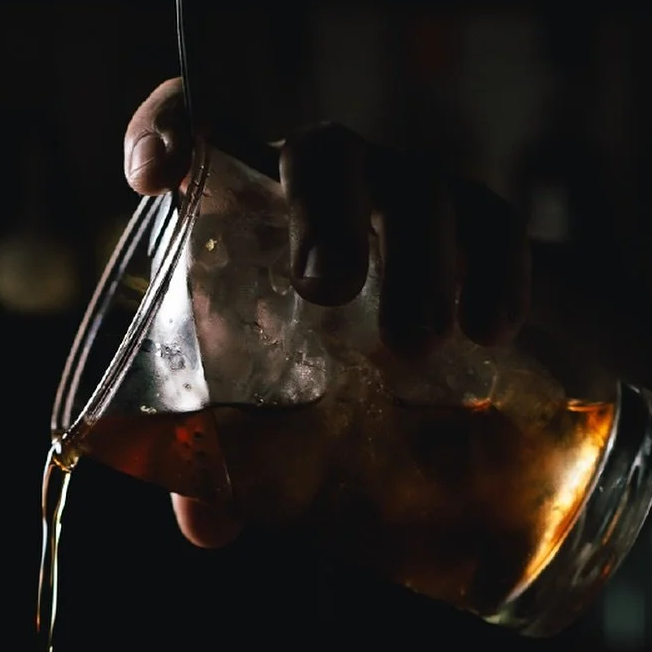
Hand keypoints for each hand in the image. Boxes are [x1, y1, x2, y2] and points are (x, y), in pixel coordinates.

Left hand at [122, 78, 532, 545]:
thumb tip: (206, 523)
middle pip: (324, 155)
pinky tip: (492, 330)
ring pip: (416, 188)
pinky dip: (496, 270)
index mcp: (245, 209)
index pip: (199, 129)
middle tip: (327, 291)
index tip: (154, 176)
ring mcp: (405, 196)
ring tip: (416, 343)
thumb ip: (217, 461)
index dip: (169, 128)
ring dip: (418, 260)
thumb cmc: (314, 369)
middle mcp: (323, 187)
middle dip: (326, 215)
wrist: (435, 357)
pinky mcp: (480, 226)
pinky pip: (495, 222)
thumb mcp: (258, 417)